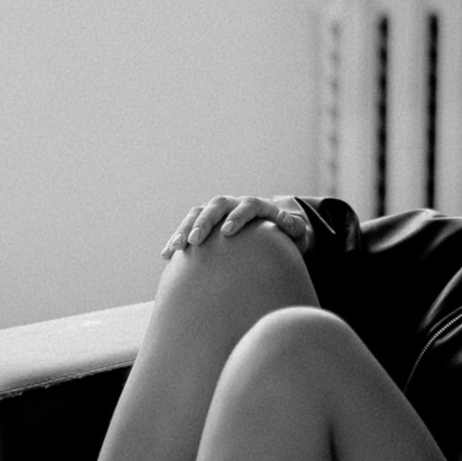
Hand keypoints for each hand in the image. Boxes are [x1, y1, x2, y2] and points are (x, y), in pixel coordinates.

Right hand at [161, 193, 309, 259]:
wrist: (271, 232)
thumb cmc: (285, 236)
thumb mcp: (295, 233)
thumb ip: (293, 227)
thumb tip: (289, 223)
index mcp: (257, 205)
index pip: (248, 206)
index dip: (238, 217)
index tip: (227, 232)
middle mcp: (235, 205)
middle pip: (217, 206)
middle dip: (204, 222)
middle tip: (194, 241)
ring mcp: (218, 212)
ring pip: (197, 213)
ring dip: (185, 229)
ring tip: (175, 248)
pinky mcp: (205, 224)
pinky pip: (187, 227)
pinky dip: (176, 239)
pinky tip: (166, 255)